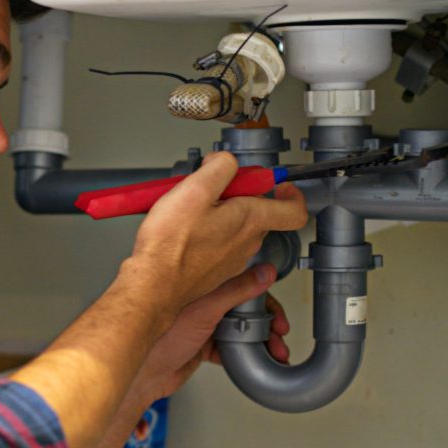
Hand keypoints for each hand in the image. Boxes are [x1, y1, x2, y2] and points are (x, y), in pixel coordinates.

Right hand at [124, 152, 307, 321]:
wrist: (153, 285)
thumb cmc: (171, 245)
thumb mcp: (195, 188)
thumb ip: (220, 168)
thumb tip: (226, 162)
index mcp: (250, 220)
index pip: (294, 211)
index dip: (292, 194)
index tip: (280, 185)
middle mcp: (246, 243)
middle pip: (259, 213)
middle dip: (240, 195)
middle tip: (213, 187)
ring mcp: (231, 259)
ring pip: (237, 228)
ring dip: (221, 213)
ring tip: (192, 208)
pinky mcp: (214, 270)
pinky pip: (220, 244)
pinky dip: (208, 232)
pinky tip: (184, 229)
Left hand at [134, 264, 292, 402]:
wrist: (144, 375)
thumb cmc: (159, 339)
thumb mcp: (205, 310)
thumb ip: (236, 290)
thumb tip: (263, 272)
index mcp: (199, 286)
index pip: (239, 282)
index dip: (262, 294)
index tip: (277, 306)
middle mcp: (201, 303)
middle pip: (243, 307)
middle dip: (267, 321)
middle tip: (281, 332)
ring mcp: (202, 325)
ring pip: (240, 328)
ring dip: (260, 340)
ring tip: (276, 351)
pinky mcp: (202, 346)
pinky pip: (231, 346)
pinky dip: (246, 353)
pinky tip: (256, 358)